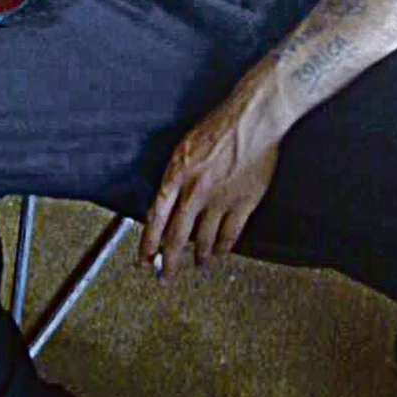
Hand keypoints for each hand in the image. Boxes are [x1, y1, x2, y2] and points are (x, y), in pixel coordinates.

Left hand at [139, 81, 283, 281]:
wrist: (253, 118)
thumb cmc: (219, 125)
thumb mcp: (185, 147)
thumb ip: (174, 177)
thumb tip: (162, 206)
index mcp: (177, 174)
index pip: (155, 219)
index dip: (148, 244)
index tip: (143, 260)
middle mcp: (195, 191)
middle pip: (177, 238)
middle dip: (168, 263)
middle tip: (164, 278)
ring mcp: (220, 200)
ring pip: (204, 241)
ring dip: (199, 257)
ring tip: (197, 265)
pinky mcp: (244, 203)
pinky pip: (230, 235)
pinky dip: (223, 248)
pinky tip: (220, 252)